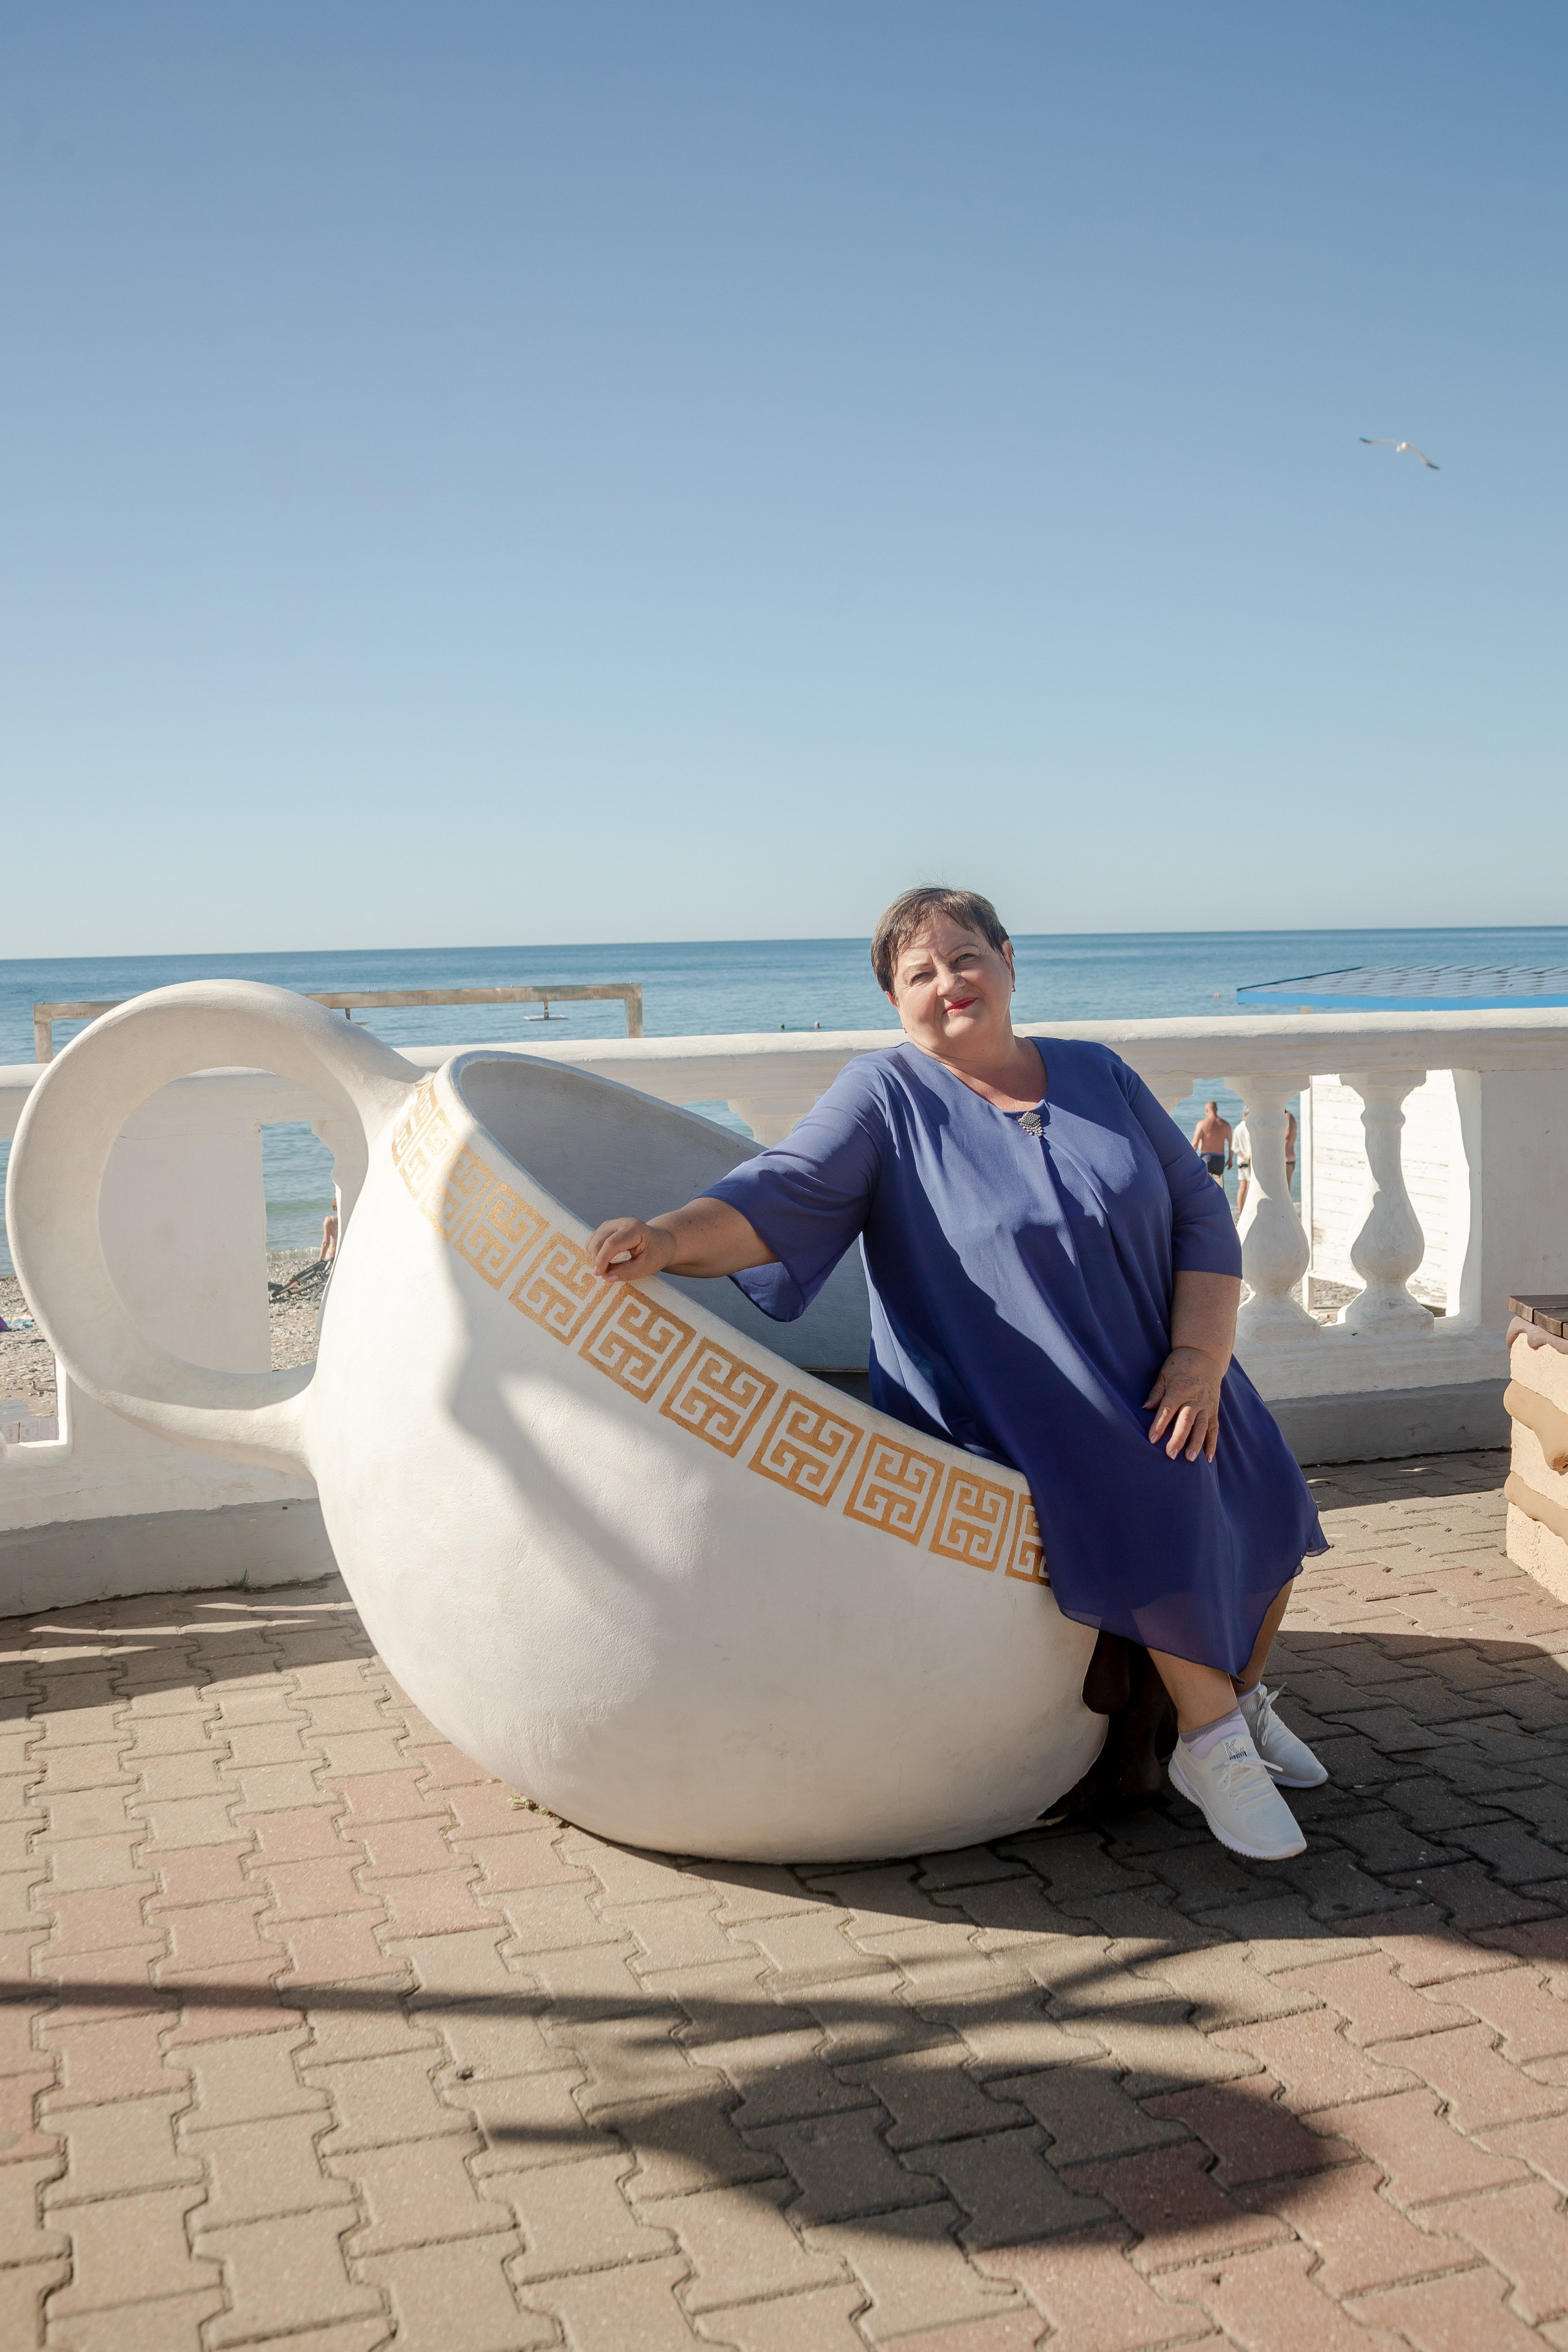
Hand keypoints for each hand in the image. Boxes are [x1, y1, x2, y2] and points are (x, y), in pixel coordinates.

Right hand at [586, 1217, 676, 1281]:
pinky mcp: (606, 1228)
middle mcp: (621, 1222)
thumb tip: (608, 1277)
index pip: (611, 1243)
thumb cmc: (656, 1253)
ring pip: (593, 1241)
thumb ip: (628, 1272)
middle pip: (599, 1241)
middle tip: (604, 1275)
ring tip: (608, 1268)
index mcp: (634, 1229)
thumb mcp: (647, 1266)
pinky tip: (606, 1261)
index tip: (599, 1274)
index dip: (602, 1259)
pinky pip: (593, 1241)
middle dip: (597, 1260)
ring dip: (595, 1257)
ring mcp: (612, 1224)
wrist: (661, 1242)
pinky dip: (595, 1253)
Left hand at [1144, 1346, 1223, 1462]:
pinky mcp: (1214, 1409)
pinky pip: (1214, 1428)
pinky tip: (1209, 1458)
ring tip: (1191, 1459)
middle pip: (1186, 1421)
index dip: (1159, 1424)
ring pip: (1201, 1426)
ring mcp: (1206, 1405)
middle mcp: (1194, 1398)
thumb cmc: (1180, 1365)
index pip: (1168, 1409)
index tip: (1152, 1439)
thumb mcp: (1164, 1374)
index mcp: (1179, 1389)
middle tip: (1170, 1455)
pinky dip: (1212, 1443)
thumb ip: (1156, 1393)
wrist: (1205, 1354)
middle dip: (1178, 1439)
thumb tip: (1145, 1408)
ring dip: (1196, 1443)